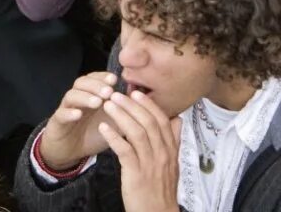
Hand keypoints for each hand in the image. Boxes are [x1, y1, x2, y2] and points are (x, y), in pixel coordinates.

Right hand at [37, 71, 119, 169]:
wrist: (69, 152)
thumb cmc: (93, 134)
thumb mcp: (112, 124)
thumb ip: (124, 112)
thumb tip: (140, 100)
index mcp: (91, 95)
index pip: (95, 79)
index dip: (103, 77)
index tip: (115, 79)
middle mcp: (77, 99)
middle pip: (82, 82)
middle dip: (96, 85)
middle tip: (109, 91)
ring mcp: (66, 109)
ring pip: (71, 95)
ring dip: (85, 96)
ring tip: (97, 102)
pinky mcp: (57, 122)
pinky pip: (61, 114)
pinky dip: (69, 113)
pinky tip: (78, 114)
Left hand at [98, 89, 180, 211]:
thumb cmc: (161, 188)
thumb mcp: (173, 163)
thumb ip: (174, 140)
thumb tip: (177, 119)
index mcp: (170, 149)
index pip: (161, 120)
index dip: (148, 104)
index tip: (136, 92)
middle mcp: (162, 154)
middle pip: (148, 123)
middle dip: (131, 106)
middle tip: (116, 94)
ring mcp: (150, 164)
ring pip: (136, 133)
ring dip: (121, 116)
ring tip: (108, 105)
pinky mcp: (136, 175)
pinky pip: (124, 151)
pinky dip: (114, 137)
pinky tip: (103, 128)